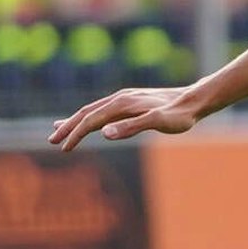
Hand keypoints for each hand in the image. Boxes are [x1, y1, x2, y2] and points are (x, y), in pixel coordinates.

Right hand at [48, 86, 202, 151]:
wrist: (194, 100)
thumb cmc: (179, 115)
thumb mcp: (157, 123)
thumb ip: (131, 127)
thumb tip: (103, 133)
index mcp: (121, 104)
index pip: (90, 121)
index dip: (75, 135)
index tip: (64, 149)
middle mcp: (119, 99)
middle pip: (87, 113)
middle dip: (69, 128)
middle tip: (52, 142)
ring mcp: (125, 99)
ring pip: (94, 110)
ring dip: (76, 121)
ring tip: (59, 130)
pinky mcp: (131, 102)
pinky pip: (105, 110)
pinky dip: (91, 117)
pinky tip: (90, 123)